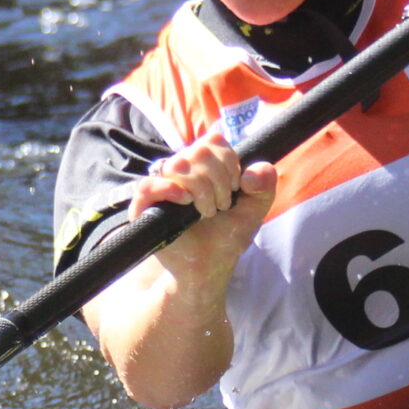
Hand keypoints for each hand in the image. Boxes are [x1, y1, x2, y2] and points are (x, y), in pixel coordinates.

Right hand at [131, 132, 276, 285]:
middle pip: (198, 151)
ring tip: (206, 212)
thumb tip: (251, 173)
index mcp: (204, 164)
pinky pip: (148, 185)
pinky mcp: (144, 206)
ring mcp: (161, 186)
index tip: (235, 188)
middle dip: (219, 181)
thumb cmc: (226, 236)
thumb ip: (264, 186)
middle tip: (221, 206)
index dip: (229, 162)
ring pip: (177, 165)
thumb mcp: (254, 210)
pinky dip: (169, 190)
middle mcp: (181, 170)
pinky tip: (186, 202)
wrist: (209, 267)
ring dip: (201, 190)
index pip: (213, 141)